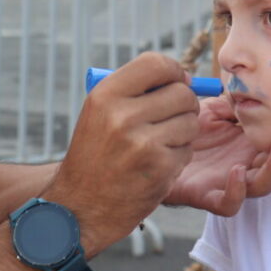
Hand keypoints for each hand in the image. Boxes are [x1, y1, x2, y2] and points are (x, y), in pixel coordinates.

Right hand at [46, 53, 199, 254]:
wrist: (80, 206)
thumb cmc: (94, 155)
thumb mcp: (100, 113)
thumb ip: (135, 91)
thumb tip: (184, 77)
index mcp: (105, 95)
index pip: (156, 63)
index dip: (174, 70)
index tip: (176, 81)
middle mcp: (123, 116)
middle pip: (181, 92)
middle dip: (185, 103)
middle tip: (172, 115)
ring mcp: (143, 143)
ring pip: (191, 122)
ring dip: (183, 131)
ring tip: (160, 142)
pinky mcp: (160, 168)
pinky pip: (188, 150)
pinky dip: (178, 156)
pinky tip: (156, 164)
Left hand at [163, 95, 270, 215]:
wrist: (149, 147)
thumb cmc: (184, 129)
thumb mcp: (214, 107)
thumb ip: (238, 99)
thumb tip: (262, 84)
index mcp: (251, 144)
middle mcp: (246, 165)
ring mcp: (228, 183)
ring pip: (262, 185)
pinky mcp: (206, 196)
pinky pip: (228, 203)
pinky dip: (236, 192)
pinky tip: (237, 172)